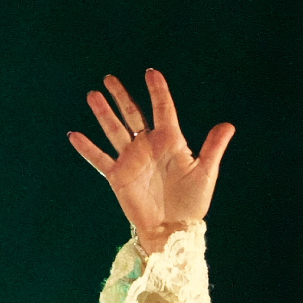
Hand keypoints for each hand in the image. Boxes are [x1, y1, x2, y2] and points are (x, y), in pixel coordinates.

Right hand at [68, 68, 235, 254]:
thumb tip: (228, 125)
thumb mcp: (205, 174)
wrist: (173, 230)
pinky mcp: (118, 176)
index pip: (162, 109)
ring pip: (114, 130)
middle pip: (132, 114)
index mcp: (170, 141)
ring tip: (93, 95)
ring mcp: (131, 160)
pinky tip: (74, 135)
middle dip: (121, 96)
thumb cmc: (192, 203)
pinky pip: (99, 159)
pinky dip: (87, 148)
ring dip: (103, 113)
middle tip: (110, 78)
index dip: (157, 90)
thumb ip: (213, 148)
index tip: (151, 72)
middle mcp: (148, 146)